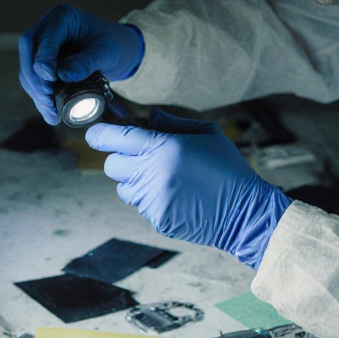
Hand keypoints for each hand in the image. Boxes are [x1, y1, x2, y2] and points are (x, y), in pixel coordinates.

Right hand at [17, 4, 144, 124]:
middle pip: (29, 52)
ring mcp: (40, 44)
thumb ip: (87, 62)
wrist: (115, 49)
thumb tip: (63, 75)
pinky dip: (39, 96)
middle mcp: (45, 28)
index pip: (45, 39)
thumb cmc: (113, 45)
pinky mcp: (40, 61)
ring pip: (28, 68)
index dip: (44, 60)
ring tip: (51, 113)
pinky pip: (33, 79)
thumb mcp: (106, 52)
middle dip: (36, 79)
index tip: (50, 81)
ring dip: (36, 92)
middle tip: (48, 100)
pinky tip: (50, 111)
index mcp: (62, 17)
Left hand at [86, 109, 291, 268]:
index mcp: (163, 147)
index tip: (94, 134)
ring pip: (122, 188)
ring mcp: (152, 199)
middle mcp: (152, 173)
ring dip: (133, 181)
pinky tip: (175, 196)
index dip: (98, 134)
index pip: (115, 138)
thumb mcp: (206, 133)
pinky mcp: (156, 218)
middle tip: (140, 158)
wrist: (244, 211)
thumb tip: (148, 118)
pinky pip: (140, 206)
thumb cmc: (227, 168)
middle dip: (120, 159)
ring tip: (162, 178)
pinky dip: (150, 199)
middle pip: (111, 166)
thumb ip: (173, 123)